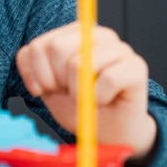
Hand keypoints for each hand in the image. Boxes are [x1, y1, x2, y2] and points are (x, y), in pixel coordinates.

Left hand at [15, 21, 156, 161]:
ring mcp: (119, 47)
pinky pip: (107, 79)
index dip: (37, 74)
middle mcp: (97, 34)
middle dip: (57, 81)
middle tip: (71, 93)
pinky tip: (106, 100)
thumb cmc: (79, 105)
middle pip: (57, 48)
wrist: (110, 133)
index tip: (48, 89)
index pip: (39, 45)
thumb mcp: (47, 86)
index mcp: (73, 33)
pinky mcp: (136, 66)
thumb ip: (33, 66)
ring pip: (81, 64)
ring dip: (79, 92)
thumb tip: (29, 52)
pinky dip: (100, 98)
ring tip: (90, 97)